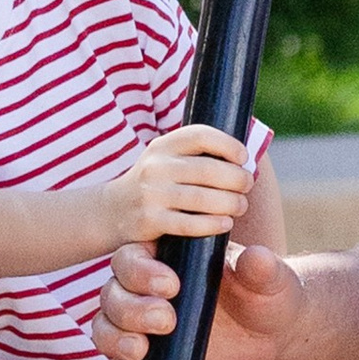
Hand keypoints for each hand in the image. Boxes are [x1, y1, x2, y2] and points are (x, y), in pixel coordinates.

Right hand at [93, 236, 306, 359]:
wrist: (271, 330)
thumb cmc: (266, 293)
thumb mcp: (268, 279)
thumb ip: (260, 268)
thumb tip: (255, 258)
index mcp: (165, 257)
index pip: (133, 257)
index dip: (141, 271)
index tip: (172, 285)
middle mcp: (144, 289)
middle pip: (112, 294)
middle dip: (130, 309)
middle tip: (167, 321)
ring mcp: (142, 326)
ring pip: (105, 328)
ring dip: (115, 339)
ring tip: (141, 351)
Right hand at [104, 123, 255, 251]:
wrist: (111, 211)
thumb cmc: (154, 184)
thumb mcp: (166, 159)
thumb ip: (197, 154)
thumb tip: (245, 156)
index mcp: (163, 146)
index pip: (200, 135)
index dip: (228, 144)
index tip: (243, 157)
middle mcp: (156, 167)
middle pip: (207, 170)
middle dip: (236, 179)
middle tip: (247, 186)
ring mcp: (151, 194)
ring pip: (202, 198)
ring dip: (230, 203)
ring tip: (240, 206)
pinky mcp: (149, 220)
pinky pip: (189, 223)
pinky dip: (213, 224)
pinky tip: (225, 223)